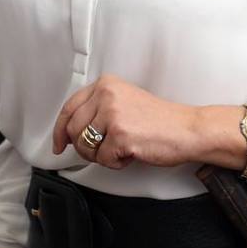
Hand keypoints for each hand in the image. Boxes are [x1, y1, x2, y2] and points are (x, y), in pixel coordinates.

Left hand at [54, 74, 208, 169]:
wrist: (187, 130)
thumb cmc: (159, 120)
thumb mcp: (124, 102)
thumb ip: (96, 109)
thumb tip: (68, 132)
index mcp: (106, 84)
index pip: (69, 108)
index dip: (60, 131)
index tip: (59, 144)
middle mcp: (106, 95)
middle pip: (73, 130)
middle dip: (84, 148)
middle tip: (102, 151)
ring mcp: (113, 114)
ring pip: (84, 147)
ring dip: (100, 156)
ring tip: (120, 150)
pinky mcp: (120, 135)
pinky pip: (103, 160)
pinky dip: (116, 163)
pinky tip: (131, 153)